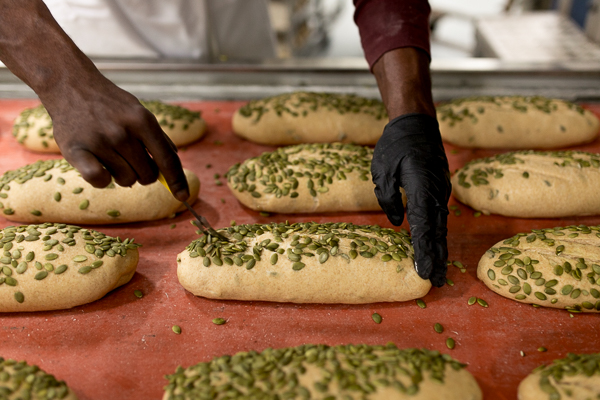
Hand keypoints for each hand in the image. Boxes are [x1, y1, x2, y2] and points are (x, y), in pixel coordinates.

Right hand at [0, 0, 188, 201]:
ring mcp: (99, 141)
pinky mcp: (75, 150)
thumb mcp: (139, 111)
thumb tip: (174, 160)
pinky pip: (100, 180)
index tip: (183, 196)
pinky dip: (102, 179)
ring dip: (121, 174)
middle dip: (143, 173)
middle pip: (147, 175)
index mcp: (143, 121)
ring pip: (125, 180)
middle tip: (130, 159)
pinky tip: (98, 165)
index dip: (177, 181)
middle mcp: (123, 132)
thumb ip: (157, 136)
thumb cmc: (110, 103)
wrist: (70, 85)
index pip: (167, 159)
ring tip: (111, 155)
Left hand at [371, 113, 450, 286]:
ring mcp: (441, 190)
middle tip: (435, 281)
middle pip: (437, 230)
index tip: (423, 270)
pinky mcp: (440, 190)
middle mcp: (437, 191)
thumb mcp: (382, 169)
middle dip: (435, 256)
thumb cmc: (396, 144)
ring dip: (439, 248)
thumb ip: (387, 196)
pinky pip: (439, 216)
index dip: (422, 249)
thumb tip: (395, 221)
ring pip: (440, 225)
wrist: (417, 122)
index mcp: (422, 186)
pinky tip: (435, 248)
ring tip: (437, 272)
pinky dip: (437, 234)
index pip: (423, 224)